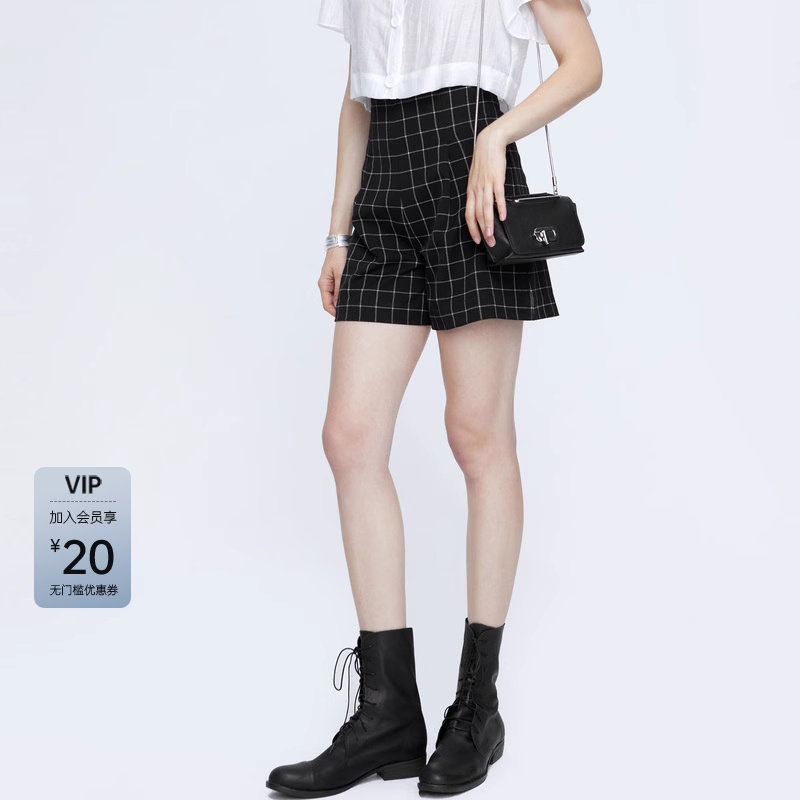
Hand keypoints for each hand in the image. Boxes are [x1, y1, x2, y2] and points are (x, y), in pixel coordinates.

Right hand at [318, 246, 347, 315]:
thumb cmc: (339, 256)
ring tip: (353, 304)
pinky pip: (338, 290)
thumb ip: (340, 290)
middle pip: (331, 302)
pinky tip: (352, 295)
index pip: (327, 304)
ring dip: (342, 301)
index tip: (345, 317)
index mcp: (324, 284)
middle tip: (351, 313)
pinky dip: (344, 294)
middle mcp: (325, 284)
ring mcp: (330, 281)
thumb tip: (339, 304)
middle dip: (339, 308)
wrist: (340, 242)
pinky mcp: (336, 278)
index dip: (335, 313)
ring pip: (335, 297)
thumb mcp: (341, 274)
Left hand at [465, 125, 508, 246]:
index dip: (472, 229)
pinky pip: (497, 196)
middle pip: (477, 215)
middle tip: (488, 243)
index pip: (469, 214)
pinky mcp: (496, 178)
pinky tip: (502, 216)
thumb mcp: (478, 180)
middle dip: (482, 231)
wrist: (489, 143)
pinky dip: (500, 208)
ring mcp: (486, 184)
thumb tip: (485, 207)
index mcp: (471, 191)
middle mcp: (476, 190)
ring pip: (485, 208)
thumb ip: (480, 194)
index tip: (477, 240)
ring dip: (489, 224)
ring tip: (492, 235)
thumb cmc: (484, 162)